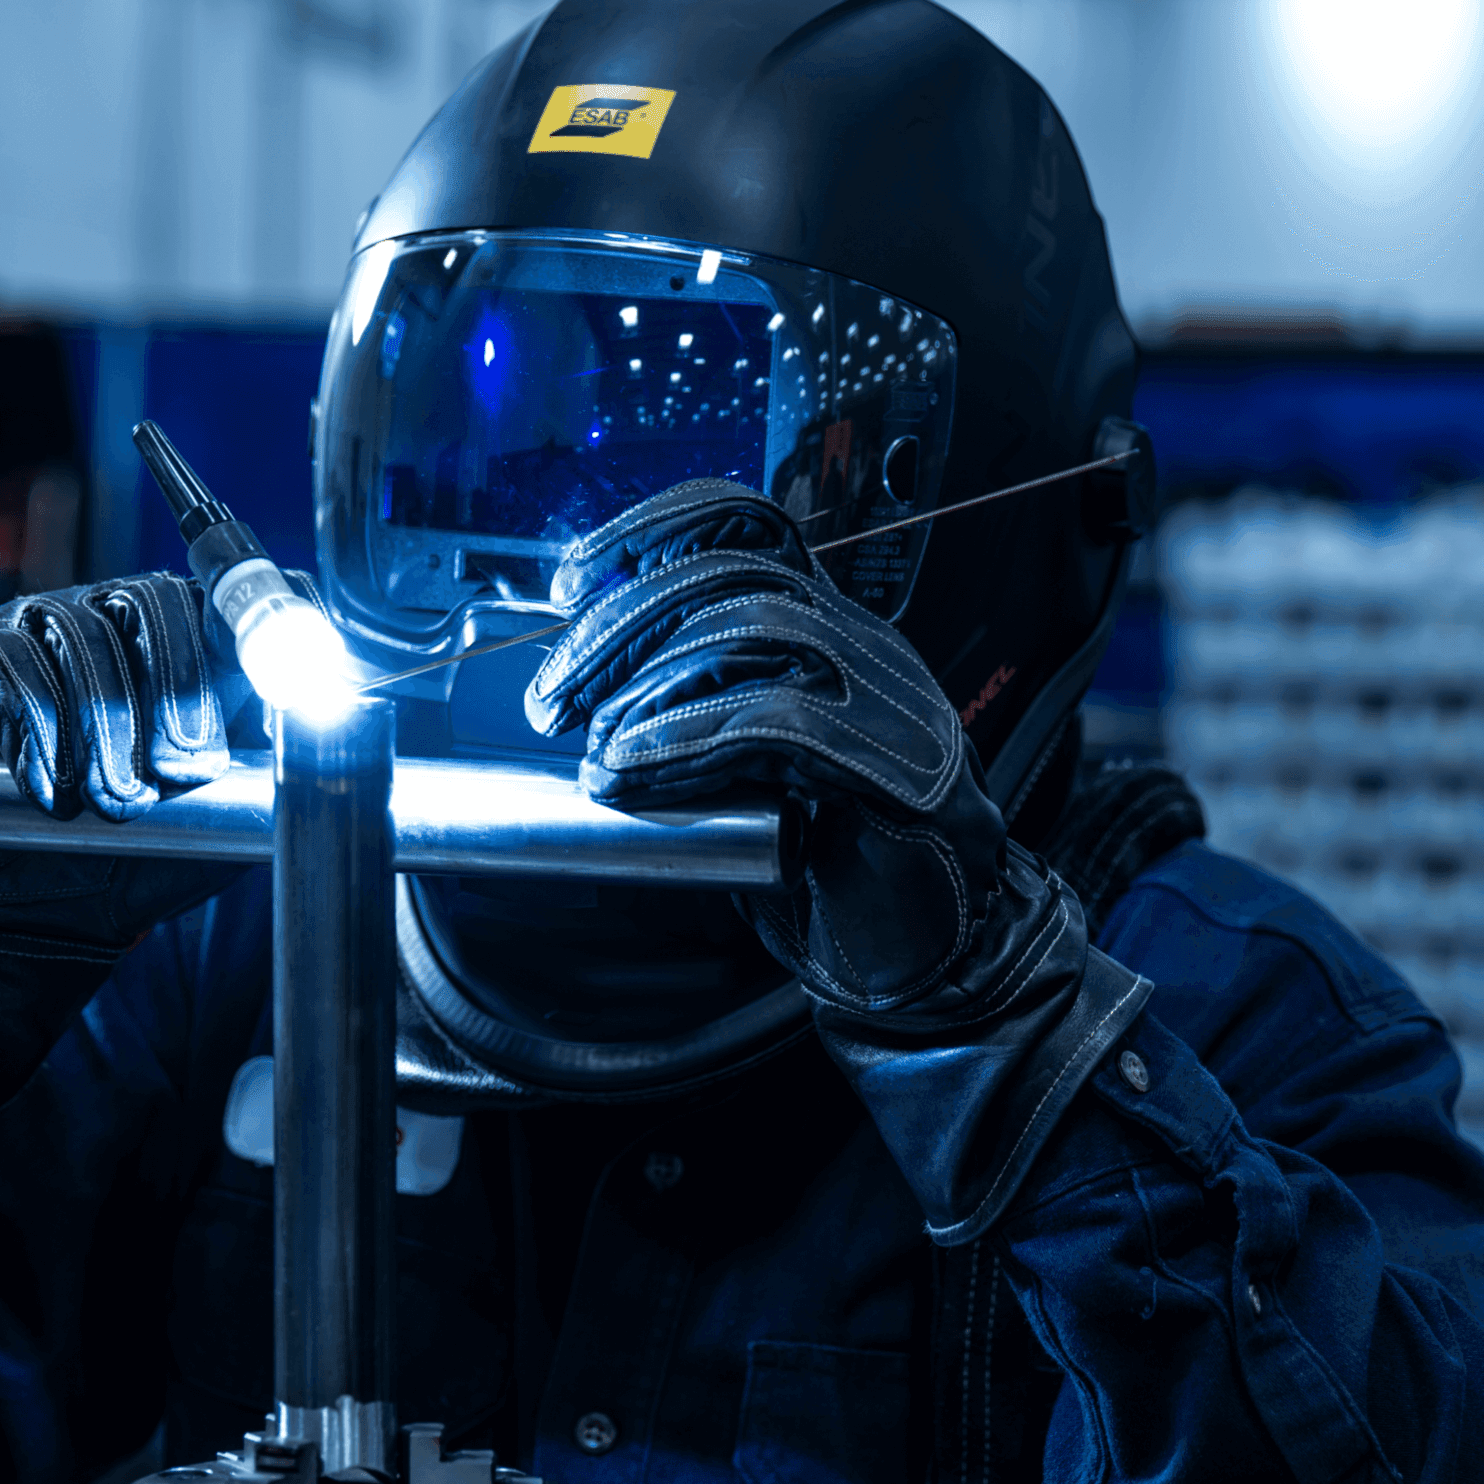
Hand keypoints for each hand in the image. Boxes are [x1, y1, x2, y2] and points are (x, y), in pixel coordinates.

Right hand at [0, 575, 250, 1143]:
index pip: (230, 592)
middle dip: (175, 696)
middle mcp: (106, 619)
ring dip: (102, 725)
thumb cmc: (111, 865)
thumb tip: (319, 719)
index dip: (257, 621)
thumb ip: (264, 773)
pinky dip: (33, 729)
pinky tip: (49, 789)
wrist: (6, 921)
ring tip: (108, 802)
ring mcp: (30, 628)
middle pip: (156, 602)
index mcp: (179, 648)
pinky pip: (3, 661)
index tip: (277, 673)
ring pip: (80, 632)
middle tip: (173, 778)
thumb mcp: (209, 825)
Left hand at [525, 479, 1149, 1239]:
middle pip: (736, 572)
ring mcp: (889, 702)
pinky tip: (633, 770)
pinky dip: (691, 738)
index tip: (571, 577)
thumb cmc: (827, 867)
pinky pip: (784, 722)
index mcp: (828, 627)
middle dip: (623, 622)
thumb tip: (583, 688)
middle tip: (552, 696)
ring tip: (593, 742)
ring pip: (760, 629)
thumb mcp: (736, 769)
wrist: (931, 959)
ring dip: (650, 682)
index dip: (652, 530)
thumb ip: (683, 712)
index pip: (745, 525)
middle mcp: (863, 647)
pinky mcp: (899, 770)